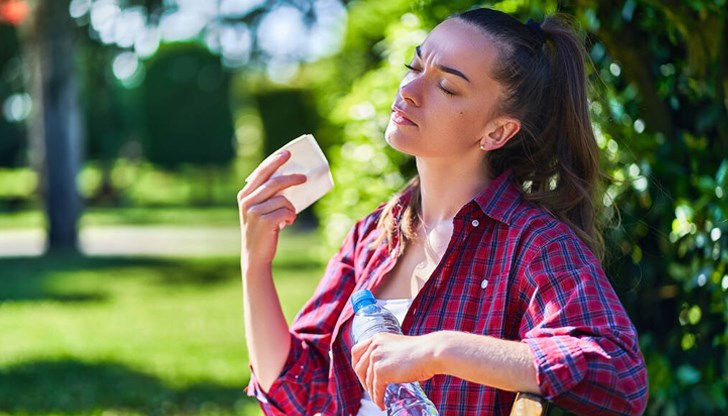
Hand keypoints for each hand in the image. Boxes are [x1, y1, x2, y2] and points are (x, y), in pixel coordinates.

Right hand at [237, 150, 305, 269]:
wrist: (255, 255)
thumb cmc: (262, 230)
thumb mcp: (260, 210)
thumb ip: (268, 196)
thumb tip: (289, 179)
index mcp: (245, 195)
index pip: (261, 172)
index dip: (275, 160)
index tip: (287, 152)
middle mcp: (247, 201)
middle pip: (274, 182)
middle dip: (291, 177)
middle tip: (304, 177)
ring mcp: (254, 211)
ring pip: (283, 199)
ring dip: (291, 207)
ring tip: (290, 215)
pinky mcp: (264, 222)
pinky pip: (286, 211)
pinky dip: (291, 216)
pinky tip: (288, 223)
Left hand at [351, 332, 436, 409]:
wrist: (431, 352)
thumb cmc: (423, 352)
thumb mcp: (400, 348)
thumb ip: (391, 355)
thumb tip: (391, 371)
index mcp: (378, 338)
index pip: (357, 351)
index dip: (357, 365)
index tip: (362, 375)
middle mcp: (374, 346)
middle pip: (358, 367)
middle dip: (363, 380)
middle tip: (371, 390)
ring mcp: (376, 358)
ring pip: (367, 381)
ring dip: (372, 393)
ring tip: (379, 400)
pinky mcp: (381, 372)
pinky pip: (376, 390)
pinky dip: (378, 399)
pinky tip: (382, 404)